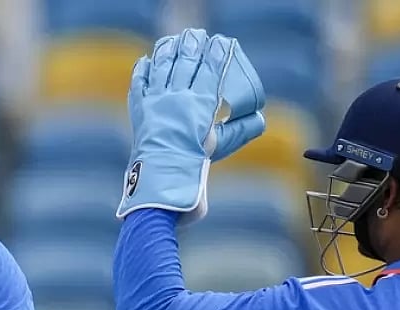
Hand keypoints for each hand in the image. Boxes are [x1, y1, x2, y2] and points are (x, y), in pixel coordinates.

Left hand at [118, 28, 266, 223]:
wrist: (160, 185)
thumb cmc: (194, 170)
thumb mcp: (220, 148)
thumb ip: (238, 130)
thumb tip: (259, 119)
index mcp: (200, 105)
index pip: (210, 70)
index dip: (216, 54)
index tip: (222, 42)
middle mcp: (177, 98)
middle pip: (186, 63)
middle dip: (193, 46)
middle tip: (198, 35)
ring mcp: (155, 103)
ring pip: (162, 67)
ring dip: (169, 51)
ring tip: (174, 40)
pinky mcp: (139, 112)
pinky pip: (140, 84)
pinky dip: (143, 71)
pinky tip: (146, 61)